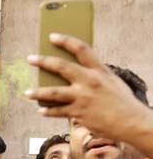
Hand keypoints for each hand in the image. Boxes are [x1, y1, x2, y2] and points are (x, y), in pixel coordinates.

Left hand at [25, 33, 152, 143]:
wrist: (131, 122)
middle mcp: (89, 81)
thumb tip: (74, 73)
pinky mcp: (78, 113)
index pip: (81, 49)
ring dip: (37, 92)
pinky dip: (48, 111)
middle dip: (43, 61)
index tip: (52, 36)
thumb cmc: (121, 101)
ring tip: (27, 93)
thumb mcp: (111, 81)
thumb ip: (94, 75)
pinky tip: (40, 110)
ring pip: (53, 92)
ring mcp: (82, 97)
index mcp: (99, 70)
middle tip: (30, 58)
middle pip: (61, 67)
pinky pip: (58, 111)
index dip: (65, 41)